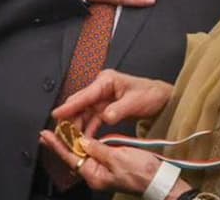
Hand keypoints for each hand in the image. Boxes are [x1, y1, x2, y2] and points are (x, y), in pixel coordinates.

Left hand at [37, 131, 188, 197]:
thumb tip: (82, 140)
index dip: (57, 145)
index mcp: (95, 175)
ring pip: (81, 154)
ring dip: (73, 141)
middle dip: (61, 142)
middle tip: (49, 130)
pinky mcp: (109, 166)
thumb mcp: (118, 157)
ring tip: (63, 129)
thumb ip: (97, 148)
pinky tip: (81, 135)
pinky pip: (92, 154)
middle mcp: (95, 175)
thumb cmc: (143, 172)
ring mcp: (102, 171)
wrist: (160, 180)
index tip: (45, 134)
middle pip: (73, 156)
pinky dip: (85, 143)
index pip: (70, 158)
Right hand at [52, 69, 172, 136]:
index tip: (57, 114)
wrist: (162, 100)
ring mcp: (102, 98)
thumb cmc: (151, 95)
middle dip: (70, 118)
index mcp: (106, 81)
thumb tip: (105, 117)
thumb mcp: (135, 102)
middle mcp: (101, 88)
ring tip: (72, 138)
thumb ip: (119, 110)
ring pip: (84, 112)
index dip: (69, 106)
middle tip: (63, 132)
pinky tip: (85, 138)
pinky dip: (88, 128)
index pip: (84, 95)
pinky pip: (92, 118)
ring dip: (78, 125)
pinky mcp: (105, 108)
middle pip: (80, 103)